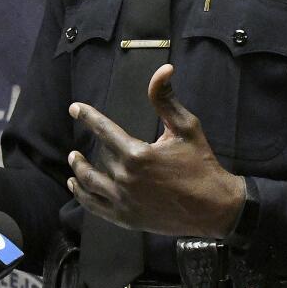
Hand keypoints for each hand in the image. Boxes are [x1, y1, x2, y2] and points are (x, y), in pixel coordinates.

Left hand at [65, 64, 244, 236]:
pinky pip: (94, 206)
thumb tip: (163, 69)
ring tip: (73, 159)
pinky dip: (82, 195)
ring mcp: (123, 201)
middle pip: (101, 157)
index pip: (104, 130)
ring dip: (79, 169)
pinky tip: (77, 186)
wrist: (213, 208)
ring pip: (89, 183)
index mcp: (137, 154)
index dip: (88, 116)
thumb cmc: (201, 164)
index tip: (75, 108)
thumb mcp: (186, 127)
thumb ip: (166, 99)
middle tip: (86, 141)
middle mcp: (125, 178)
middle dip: (93, 146)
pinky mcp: (125, 218)